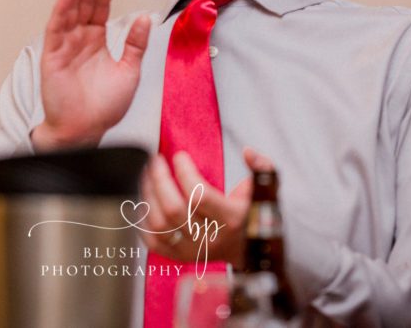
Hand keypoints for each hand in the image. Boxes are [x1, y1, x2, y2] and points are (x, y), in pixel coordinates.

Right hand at [32, 0, 150, 149]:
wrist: (86, 130)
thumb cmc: (105, 106)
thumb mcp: (129, 71)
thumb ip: (136, 44)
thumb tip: (145, 18)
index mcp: (96, 40)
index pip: (102, 7)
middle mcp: (79, 38)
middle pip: (86, 2)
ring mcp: (64, 45)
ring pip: (69, 9)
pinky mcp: (52, 56)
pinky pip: (55, 29)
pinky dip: (60, 10)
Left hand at [140, 148, 274, 267]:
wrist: (248, 250)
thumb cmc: (253, 215)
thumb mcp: (267, 189)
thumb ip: (262, 167)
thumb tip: (247, 152)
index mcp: (232, 219)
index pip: (199, 195)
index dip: (185, 173)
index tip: (179, 156)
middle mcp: (210, 238)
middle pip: (174, 209)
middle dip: (160, 179)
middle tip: (156, 160)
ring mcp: (193, 251)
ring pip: (160, 224)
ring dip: (148, 195)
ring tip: (148, 175)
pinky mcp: (179, 258)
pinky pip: (153, 241)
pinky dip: (144, 220)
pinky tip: (146, 200)